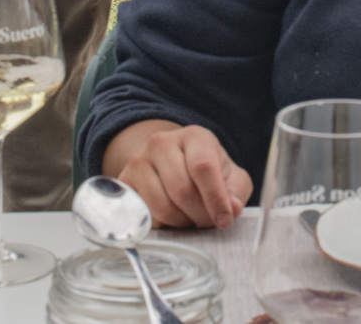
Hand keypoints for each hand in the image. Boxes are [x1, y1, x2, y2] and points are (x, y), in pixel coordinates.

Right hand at [104, 120, 252, 228]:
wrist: (170, 161)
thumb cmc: (204, 170)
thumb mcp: (230, 175)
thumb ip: (236, 190)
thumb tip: (232, 208)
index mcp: (194, 136)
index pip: (203, 167)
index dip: (215, 198)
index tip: (225, 220)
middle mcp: (162, 142)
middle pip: (182, 190)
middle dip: (200, 214)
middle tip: (208, 221)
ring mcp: (139, 161)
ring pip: (162, 206)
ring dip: (181, 222)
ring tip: (190, 216)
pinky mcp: (124, 182)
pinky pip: (144, 215)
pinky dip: (161, 224)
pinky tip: (172, 217)